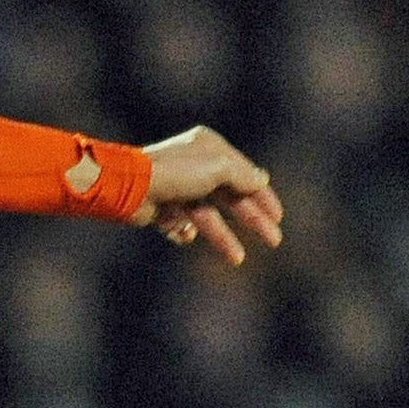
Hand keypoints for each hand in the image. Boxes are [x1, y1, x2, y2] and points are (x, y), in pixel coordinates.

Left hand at [130, 125, 284, 265]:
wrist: (129, 186)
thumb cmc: (176, 172)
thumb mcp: (219, 168)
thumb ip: (243, 176)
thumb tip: (262, 179)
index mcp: (210, 149)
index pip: (245, 174)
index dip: (263, 196)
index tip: (278, 217)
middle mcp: (195, 167)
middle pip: (231, 197)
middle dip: (252, 219)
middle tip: (273, 240)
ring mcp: (177, 189)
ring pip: (208, 216)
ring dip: (223, 237)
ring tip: (237, 258)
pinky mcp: (161, 209)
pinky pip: (181, 225)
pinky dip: (186, 232)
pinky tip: (186, 234)